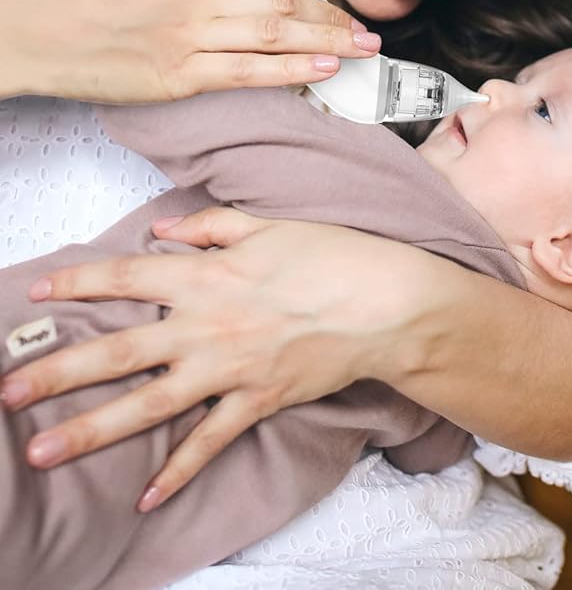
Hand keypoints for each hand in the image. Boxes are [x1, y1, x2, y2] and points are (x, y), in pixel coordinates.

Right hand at [0, 0, 379, 100]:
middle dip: (329, 14)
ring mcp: (187, 34)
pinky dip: (291, 68)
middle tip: (365, 30)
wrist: (25, 29)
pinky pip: (247, 70)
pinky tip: (323, 68)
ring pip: (274, 31)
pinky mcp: (176, 75)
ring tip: (362, 49)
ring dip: (326, 39)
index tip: (322, 2)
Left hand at [0, 208, 425, 509]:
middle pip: (120, 351)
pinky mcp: (256, 401)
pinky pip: (209, 441)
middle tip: (6, 393)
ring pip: (149, 404)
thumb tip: (160, 230)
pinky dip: (178, 470)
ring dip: (93, 429)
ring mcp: (229, 368)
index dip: (80, 284)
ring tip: (44, 450)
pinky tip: (145, 497)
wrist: (383, 303)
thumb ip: (209, 227)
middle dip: (58, 371)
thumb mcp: (268, 226)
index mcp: (207, 275)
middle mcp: (207, 324)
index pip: (128, 276)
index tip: (39, 295)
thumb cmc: (330, 256)